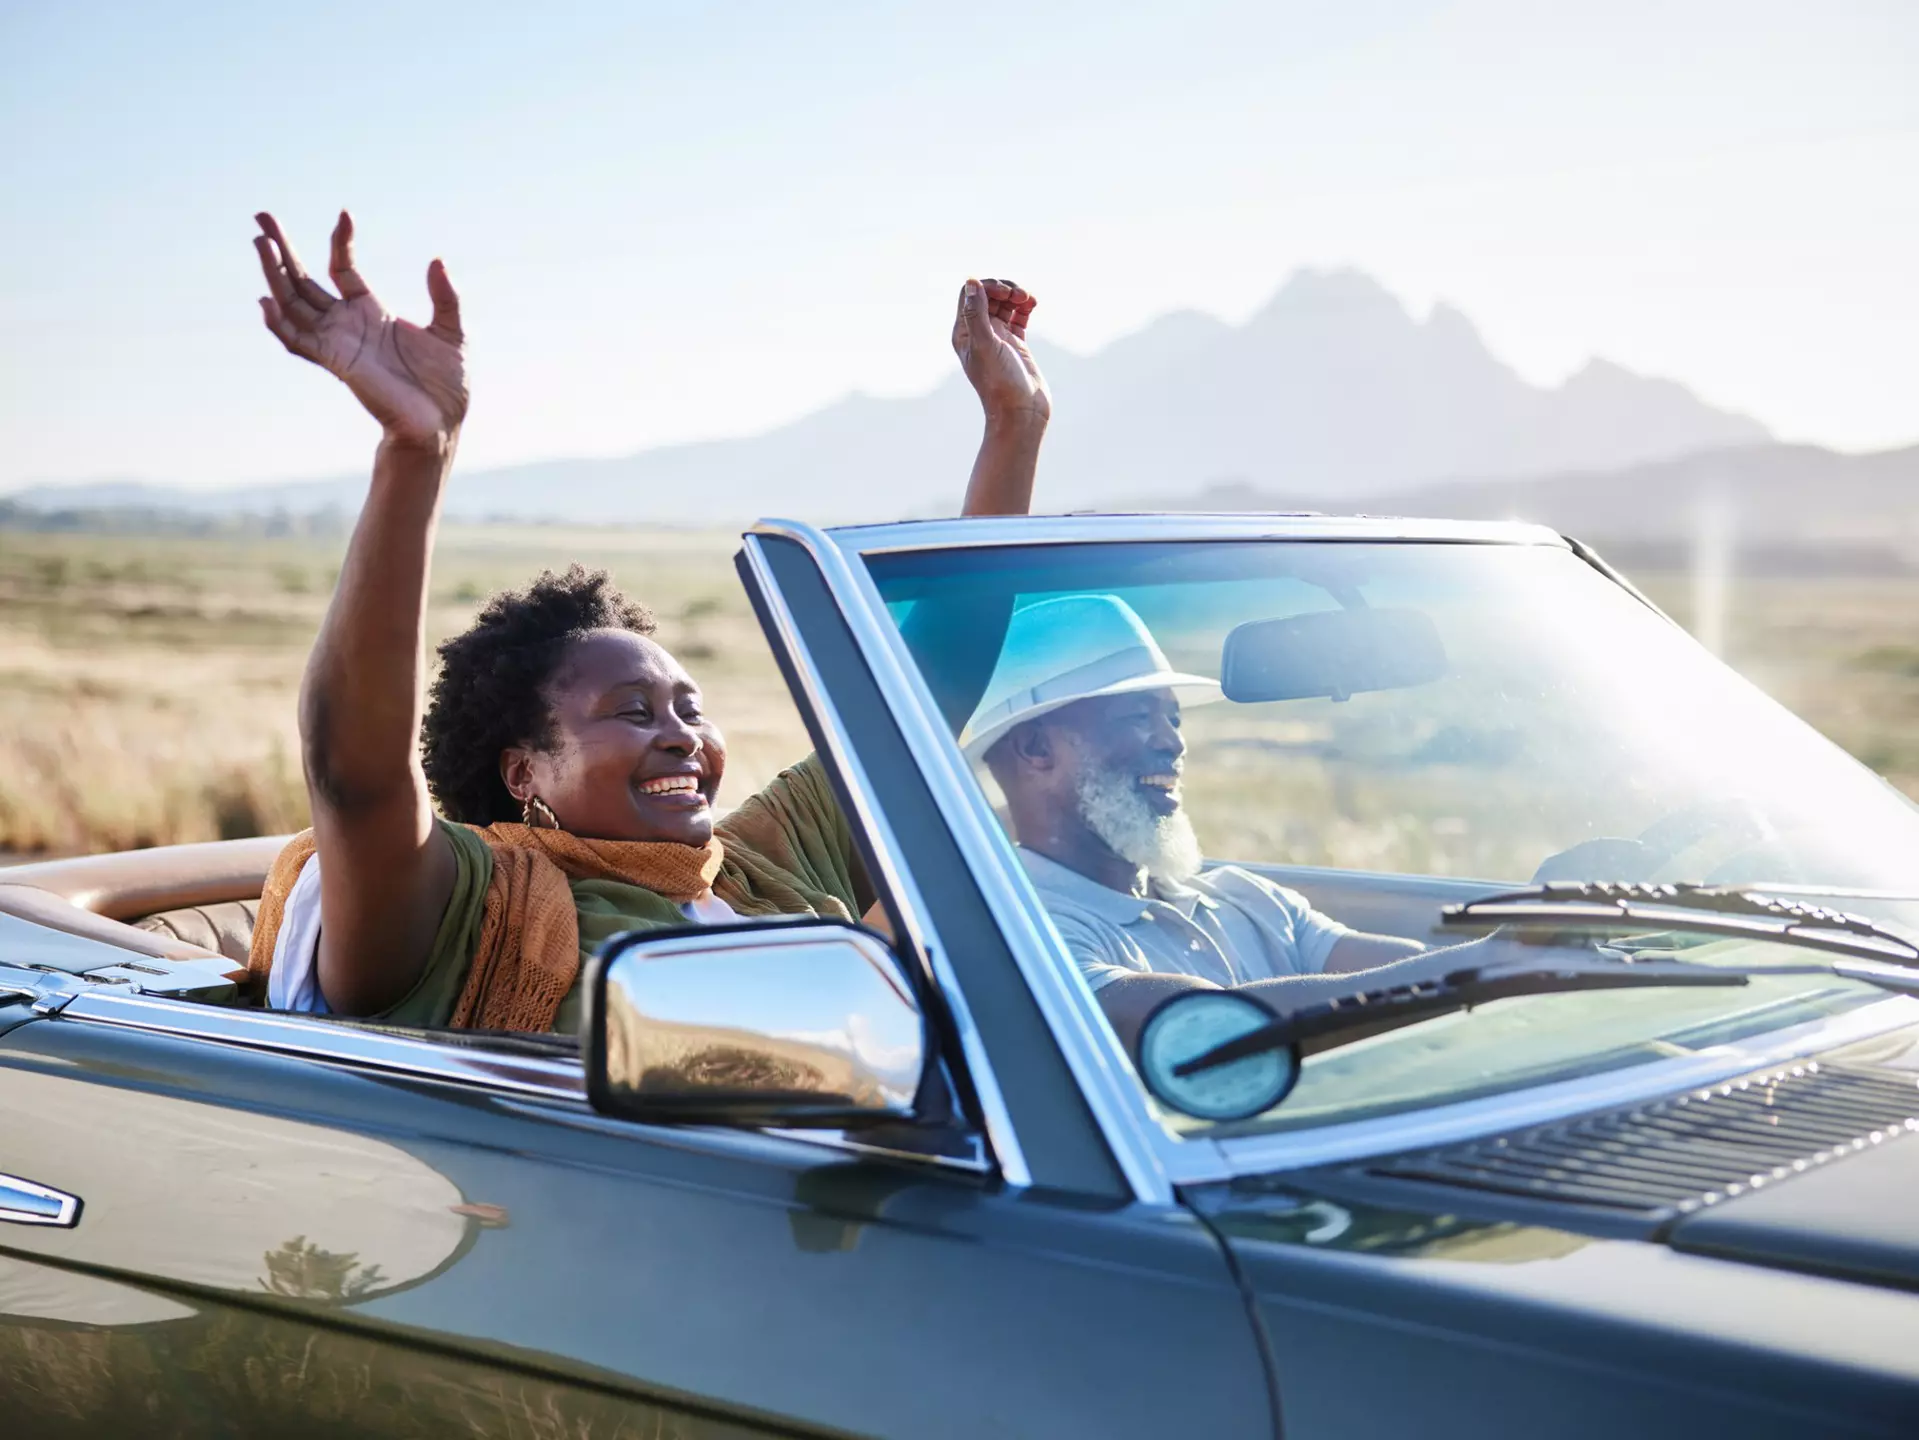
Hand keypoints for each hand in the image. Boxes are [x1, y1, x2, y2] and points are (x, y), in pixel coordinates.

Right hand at [253, 211, 467, 448]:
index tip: (344, 215)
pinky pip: (298, 341)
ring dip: (274, 275)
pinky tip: (266, 300)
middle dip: (281, 250)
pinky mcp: (336, 363)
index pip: (342, 268)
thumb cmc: (446, 384)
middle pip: (303, 280)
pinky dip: (279, 323)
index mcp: (371, 311)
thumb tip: (437, 260)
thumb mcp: (453, 331)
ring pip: (293, 304)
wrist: (442, 423)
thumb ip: (445, 296)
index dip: (340, 242)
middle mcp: (347, 324)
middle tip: (261, 217)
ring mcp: (338, 342)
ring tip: (260, 244)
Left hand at [952, 277, 1049, 425]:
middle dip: (1004, 289)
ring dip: (1016, 295)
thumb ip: (976, 313)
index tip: (1005, 294)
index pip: (969, 294)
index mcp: (964, 333)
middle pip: (988, 295)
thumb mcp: (985, 345)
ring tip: (1029, 300)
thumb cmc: (1000, 383)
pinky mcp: (1016, 344)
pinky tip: (1033, 304)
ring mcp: (998, 338)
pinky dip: (1025, 306)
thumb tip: (971, 282)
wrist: (1021, 412)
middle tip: (1019, 295)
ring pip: (1004, 304)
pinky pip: (1018, 316)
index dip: (987, 286)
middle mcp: (979, 333)